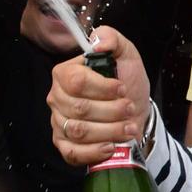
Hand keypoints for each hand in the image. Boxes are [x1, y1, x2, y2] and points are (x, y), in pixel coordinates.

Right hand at [50, 27, 150, 165]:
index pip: (76, 81)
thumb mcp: (126, 55)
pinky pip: (71, 153)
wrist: (135, 112)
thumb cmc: (127, 83)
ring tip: (129, 127)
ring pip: (79, 131)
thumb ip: (112, 39)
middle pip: (79, 108)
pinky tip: (111, 146)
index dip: (103, 88)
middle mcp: (57, 98)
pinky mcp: (65, 145)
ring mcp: (59, 122)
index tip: (122, 89)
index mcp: (65, 73)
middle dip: (112, 111)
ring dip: (110, 130)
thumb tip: (97, 42)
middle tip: (130, 109)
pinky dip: (94, 152)